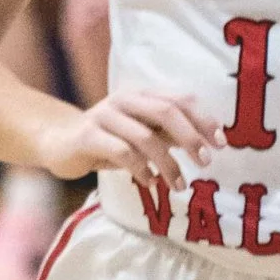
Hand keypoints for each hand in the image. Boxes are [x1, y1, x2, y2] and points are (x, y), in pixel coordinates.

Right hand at [41, 87, 221, 186]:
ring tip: (178, 185)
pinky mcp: (87, 136)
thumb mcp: (142, 134)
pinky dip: (140, 169)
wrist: (58, 142)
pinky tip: (149, 183)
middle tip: (206, 163)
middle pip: (166, 112)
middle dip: (191, 138)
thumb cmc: (109, 139)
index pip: (181, 100)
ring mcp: (104, 115)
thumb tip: (208, 143)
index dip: (204, 119)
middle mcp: (125, 99)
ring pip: (145, 137)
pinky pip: (121, 153)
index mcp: (143, 94)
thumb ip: (169, 134)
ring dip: (167, 164)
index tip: (221, 143)